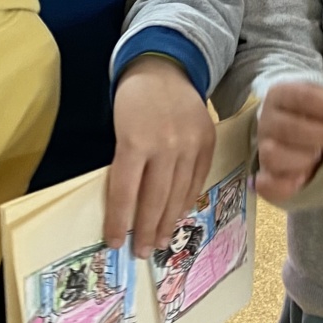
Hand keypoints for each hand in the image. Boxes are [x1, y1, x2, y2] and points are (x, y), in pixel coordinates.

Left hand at [107, 56, 215, 257]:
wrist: (166, 69)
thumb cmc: (134, 100)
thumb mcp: (118, 129)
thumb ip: (123, 165)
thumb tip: (124, 208)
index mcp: (135, 141)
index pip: (124, 192)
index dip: (119, 221)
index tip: (114, 242)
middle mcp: (165, 145)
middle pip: (154, 199)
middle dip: (146, 231)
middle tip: (142, 253)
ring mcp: (190, 144)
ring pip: (178, 194)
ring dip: (168, 223)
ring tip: (160, 242)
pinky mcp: (208, 142)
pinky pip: (197, 180)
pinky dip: (186, 200)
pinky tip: (178, 215)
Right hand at [256, 81, 322, 200]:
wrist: (295, 127)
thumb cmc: (314, 113)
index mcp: (280, 95)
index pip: (303, 98)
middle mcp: (267, 121)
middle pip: (290, 127)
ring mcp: (263, 148)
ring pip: (273, 154)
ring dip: (303, 158)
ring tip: (322, 158)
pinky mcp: (264, 173)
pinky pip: (266, 184)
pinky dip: (284, 184)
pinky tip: (302, 180)